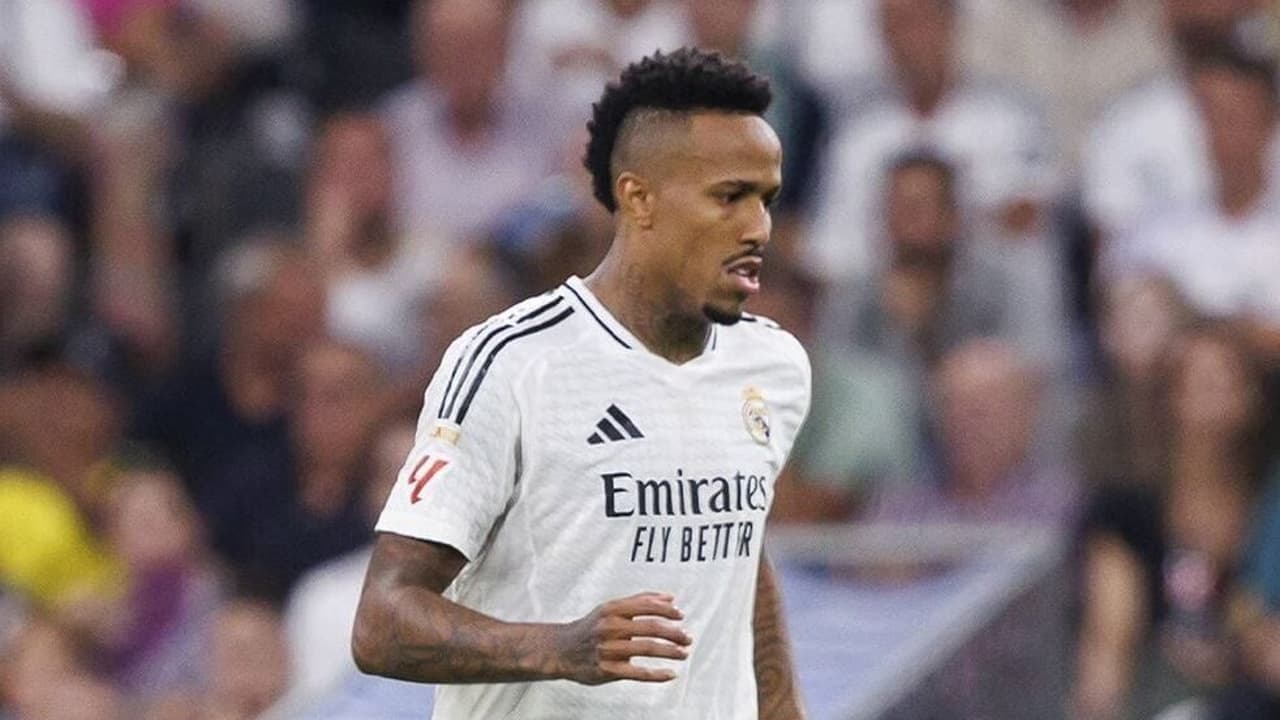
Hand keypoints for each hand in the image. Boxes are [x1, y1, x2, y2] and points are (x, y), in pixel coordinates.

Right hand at [554, 592, 691, 684]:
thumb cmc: (591, 627)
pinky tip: (671, 673)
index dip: (667, 610)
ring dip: (670, 651)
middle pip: (651, 628)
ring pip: (647, 649)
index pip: (646, 606)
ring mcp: (609, 650)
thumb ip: (640, 600)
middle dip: (674, 633)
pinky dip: (657, 674)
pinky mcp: (608, 670)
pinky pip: (638, 673)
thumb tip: (671, 597)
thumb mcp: (610, 608)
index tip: (681, 615)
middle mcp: (610, 627)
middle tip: (688, 638)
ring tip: (683, 653)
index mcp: (612, 609)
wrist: (561, 650)